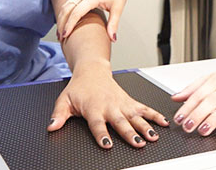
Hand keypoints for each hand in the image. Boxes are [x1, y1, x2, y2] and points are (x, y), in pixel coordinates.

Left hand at [47, 64, 168, 148]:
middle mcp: (110, 106)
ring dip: (145, 127)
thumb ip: (58, 115)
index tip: (107, 144)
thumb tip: (51, 126)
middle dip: (129, 133)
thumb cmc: (79, 88)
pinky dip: (155, 116)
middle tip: (137, 142)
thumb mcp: (65, 100)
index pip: (98, 124)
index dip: (102, 134)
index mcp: (94, 108)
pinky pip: (144, 109)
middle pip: (121, 122)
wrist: (92, 71)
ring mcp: (122, 104)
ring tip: (153, 137)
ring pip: (135, 116)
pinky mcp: (130, 101)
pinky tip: (164, 124)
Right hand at [56, 0, 131, 42]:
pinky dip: (65, 13)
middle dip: (61, 23)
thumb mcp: (118, 8)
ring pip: (66, 5)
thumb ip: (113, 24)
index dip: (69, 25)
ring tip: (60, 33)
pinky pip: (69, 2)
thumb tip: (112, 39)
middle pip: (66, 9)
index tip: (65, 36)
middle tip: (60, 38)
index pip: (76, 12)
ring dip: (61, 18)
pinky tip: (65, 22)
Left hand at [170, 67, 215, 136]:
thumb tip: (176, 97)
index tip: (179, 117)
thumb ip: (193, 88)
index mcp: (215, 80)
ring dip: (214, 120)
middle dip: (197, 114)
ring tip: (203, 130)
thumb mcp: (212, 79)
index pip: (198, 93)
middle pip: (210, 101)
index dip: (187, 106)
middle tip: (187, 126)